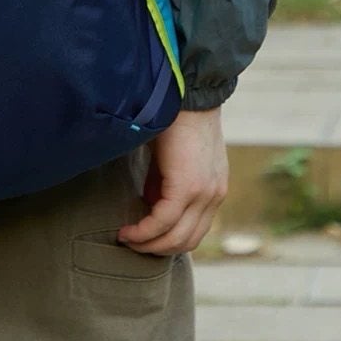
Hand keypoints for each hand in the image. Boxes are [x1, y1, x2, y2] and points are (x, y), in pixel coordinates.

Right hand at [118, 106, 227, 255]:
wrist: (185, 92)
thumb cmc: (175, 117)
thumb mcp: (173, 158)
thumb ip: (165, 182)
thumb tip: (150, 203)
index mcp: (214, 188)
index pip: (194, 231)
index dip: (167, 240)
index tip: (143, 237)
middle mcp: (214, 196)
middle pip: (186, 241)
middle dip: (156, 248)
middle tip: (132, 243)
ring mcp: (204, 194)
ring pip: (175, 238)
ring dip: (148, 244)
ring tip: (127, 239)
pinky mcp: (187, 188)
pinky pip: (162, 222)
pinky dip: (143, 232)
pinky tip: (127, 231)